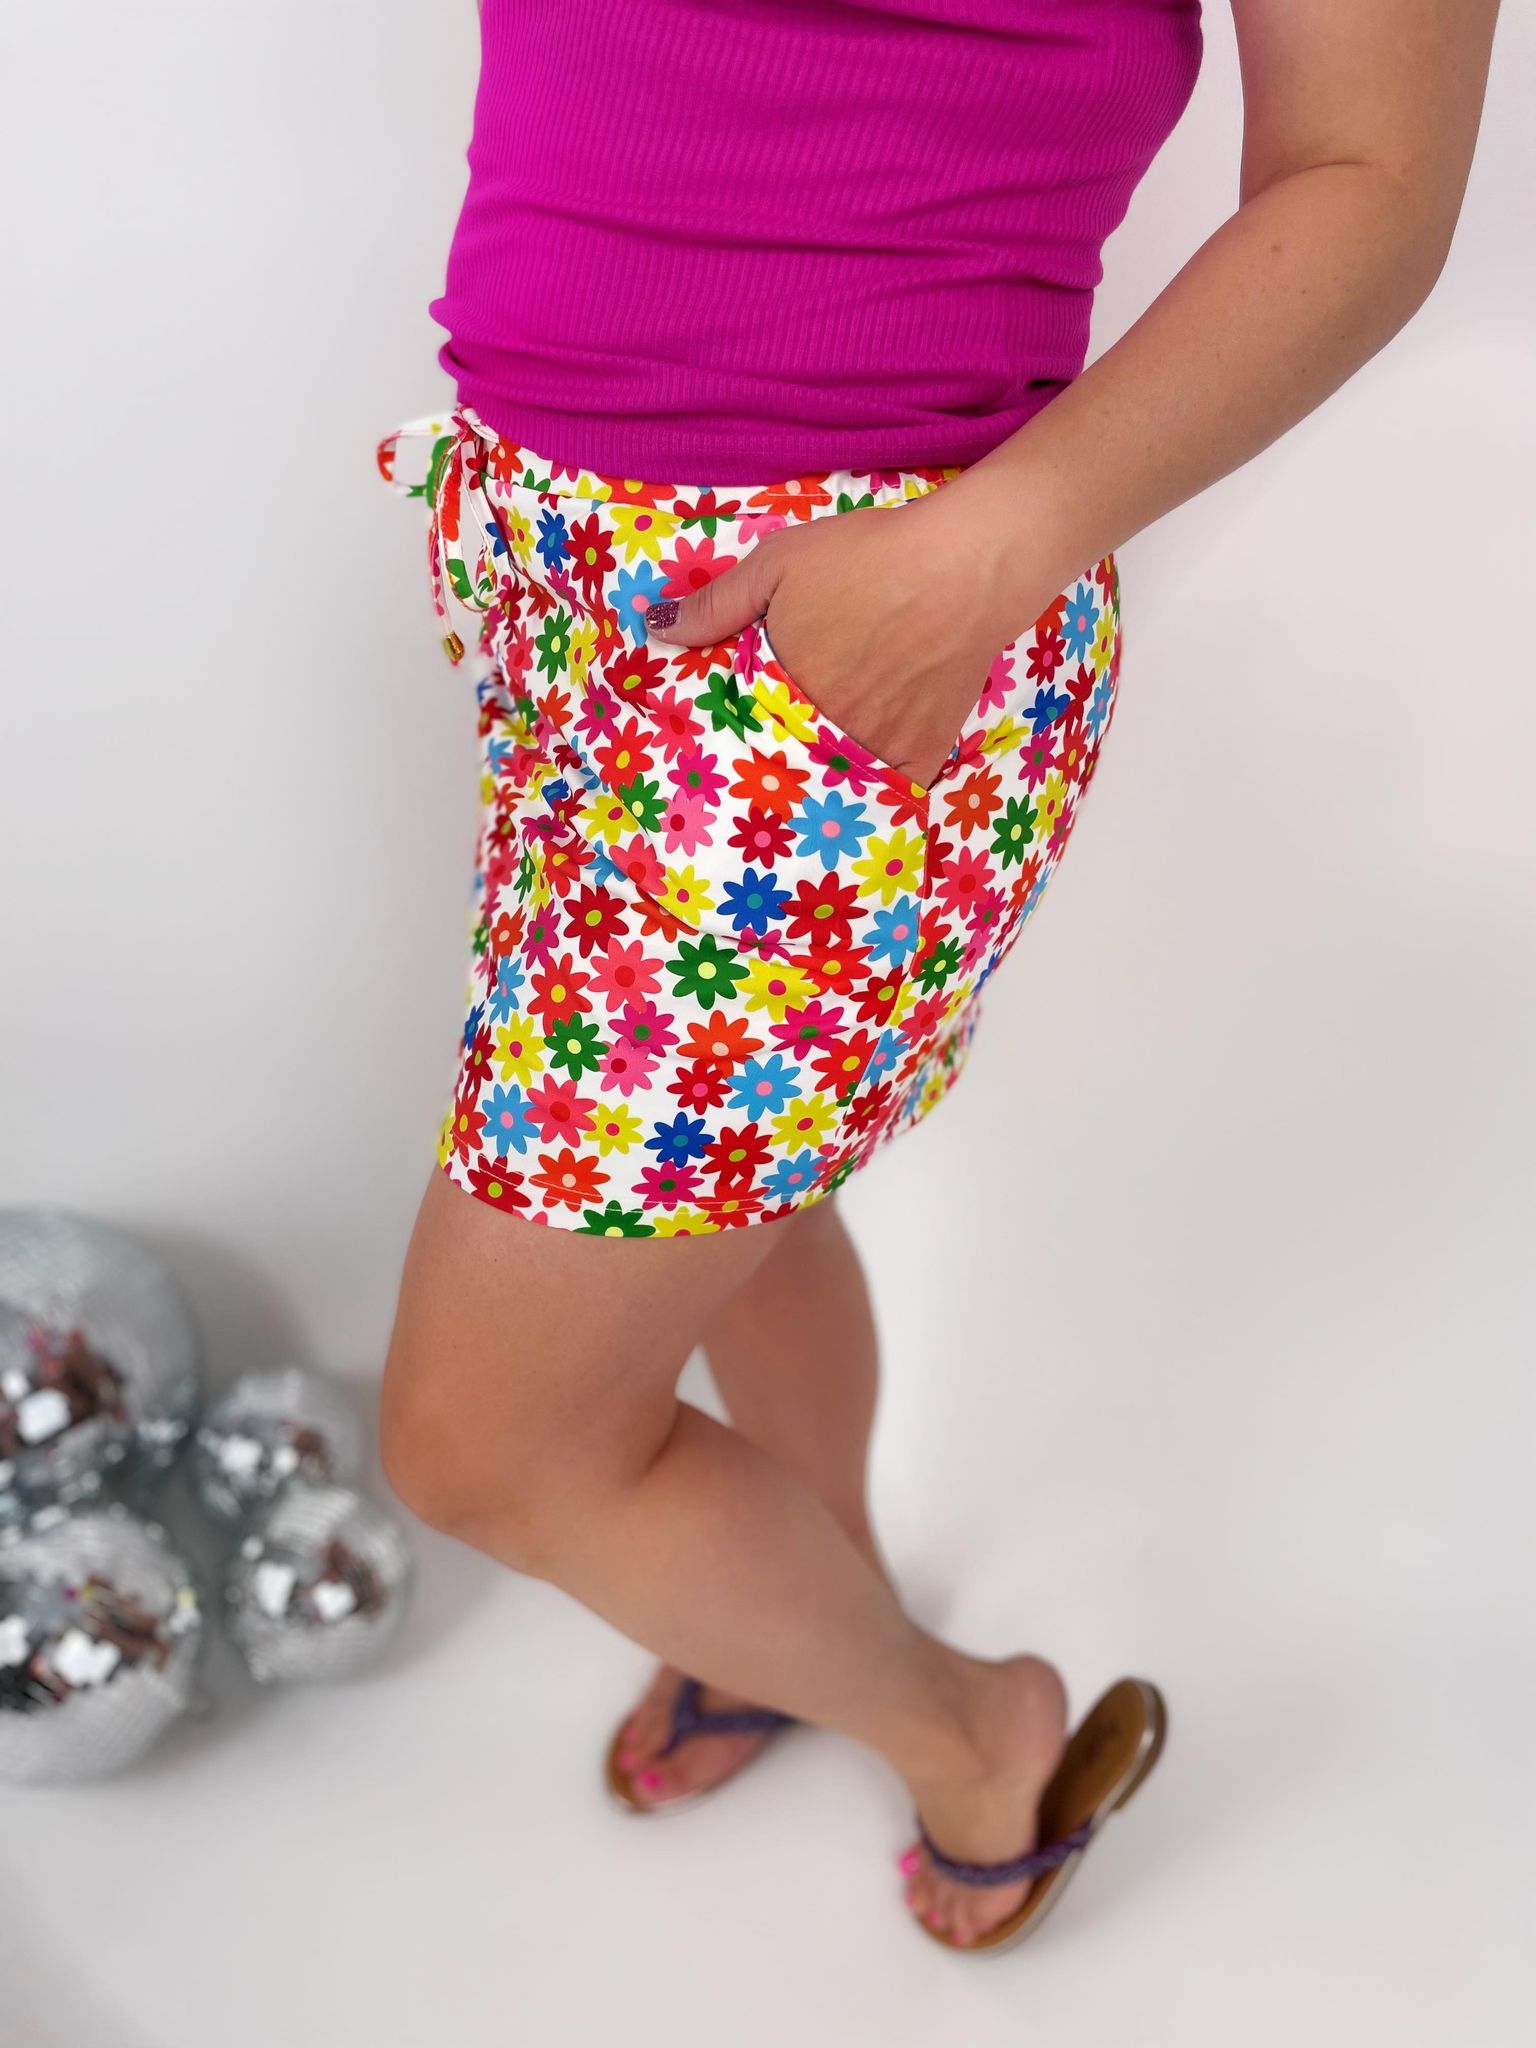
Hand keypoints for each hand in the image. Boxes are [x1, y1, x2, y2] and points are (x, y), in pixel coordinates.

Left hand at [645, 492, 1053, 788]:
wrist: (963, 567)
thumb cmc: (867, 558)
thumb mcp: (778, 563)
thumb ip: (716, 603)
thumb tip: (657, 627)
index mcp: (782, 693)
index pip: (737, 741)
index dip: (726, 747)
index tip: (715, 753)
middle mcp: (824, 733)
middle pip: (783, 772)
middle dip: (766, 776)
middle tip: (756, 776)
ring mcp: (875, 750)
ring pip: (830, 789)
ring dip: (813, 788)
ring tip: (797, 790)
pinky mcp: (921, 755)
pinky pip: (887, 794)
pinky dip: (870, 796)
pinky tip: (855, 790)